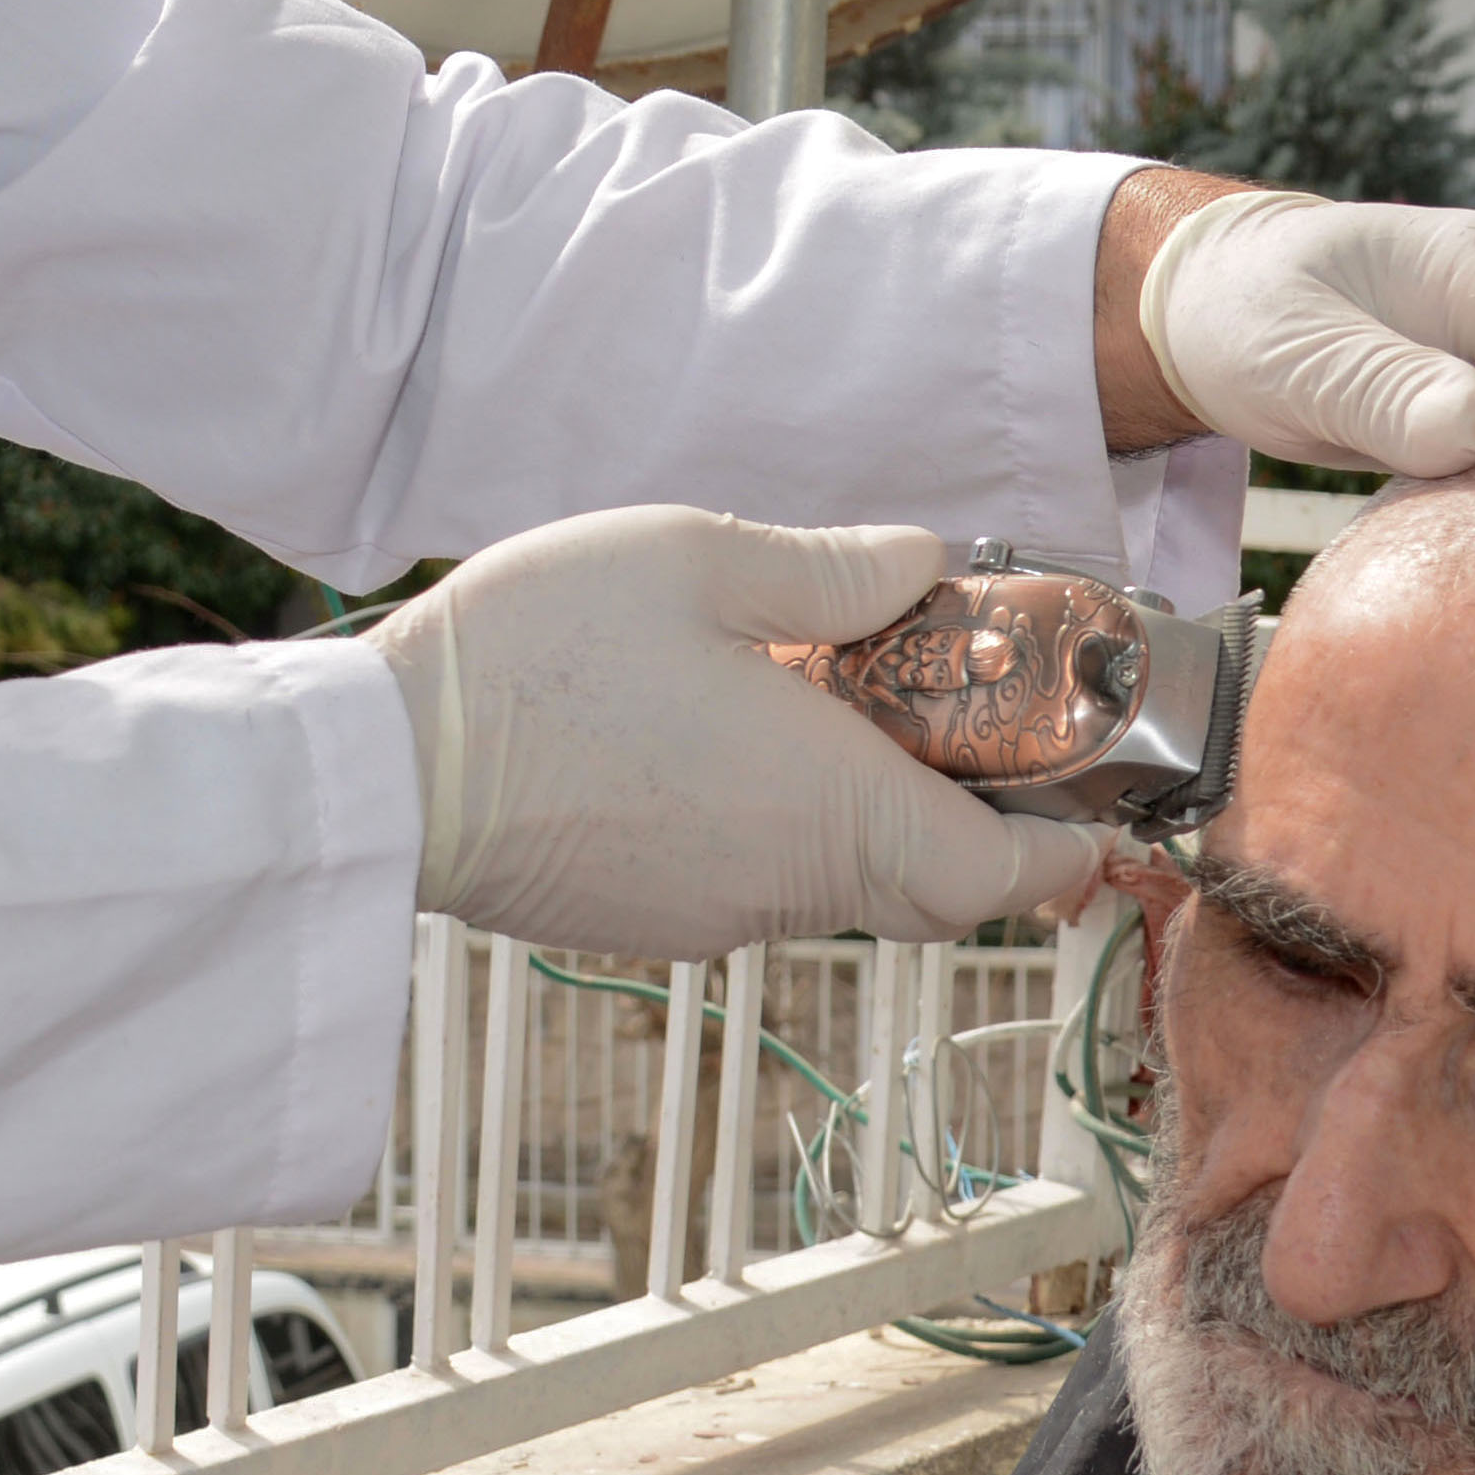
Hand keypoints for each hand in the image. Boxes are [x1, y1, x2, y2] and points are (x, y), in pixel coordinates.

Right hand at [363, 510, 1109, 956]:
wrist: (383, 771)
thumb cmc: (540, 654)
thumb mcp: (699, 556)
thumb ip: (833, 570)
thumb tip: (925, 567)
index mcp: (832, 806)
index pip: (1000, 874)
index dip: (1064, 845)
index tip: (1091, 794)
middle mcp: (787, 884)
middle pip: (931, 889)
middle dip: (980, 826)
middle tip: (977, 728)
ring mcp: (712, 914)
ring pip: (843, 883)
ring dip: (874, 814)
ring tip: (837, 702)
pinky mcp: (647, 917)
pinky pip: (761, 881)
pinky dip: (788, 826)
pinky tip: (737, 737)